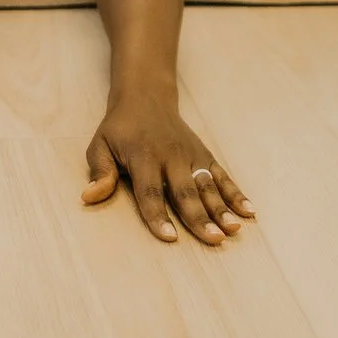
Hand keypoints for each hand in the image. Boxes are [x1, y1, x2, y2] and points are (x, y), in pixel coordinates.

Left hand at [82, 96, 254, 245]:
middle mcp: (171, 157)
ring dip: (222, 209)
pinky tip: (249, 212)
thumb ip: (99, 172)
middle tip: (213, 240)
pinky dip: (236, 194)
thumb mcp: (99, 145)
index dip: (158, 215)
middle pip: (186, 192)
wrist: (146, 97)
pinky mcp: (205, 155)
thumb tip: (89, 197)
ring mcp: (192, 156)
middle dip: (199, 217)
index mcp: (143, 157)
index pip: (150, 191)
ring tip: (233, 230)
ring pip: (208, 186)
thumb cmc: (119, 129)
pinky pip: (222, 176)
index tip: (169, 237)